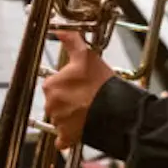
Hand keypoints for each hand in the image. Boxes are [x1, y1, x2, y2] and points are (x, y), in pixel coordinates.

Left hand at [42, 30, 114, 148]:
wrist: (116, 111)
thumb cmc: (101, 84)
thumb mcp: (87, 57)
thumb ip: (71, 41)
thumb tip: (60, 29)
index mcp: (51, 85)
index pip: (54, 83)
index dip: (68, 83)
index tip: (80, 84)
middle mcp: (50, 104)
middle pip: (57, 101)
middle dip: (69, 100)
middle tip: (86, 97)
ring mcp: (58, 123)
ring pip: (60, 118)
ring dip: (71, 116)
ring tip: (88, 111)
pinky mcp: (67, 138)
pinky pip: (63, 139)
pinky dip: (68, 136)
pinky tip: (80, 129)